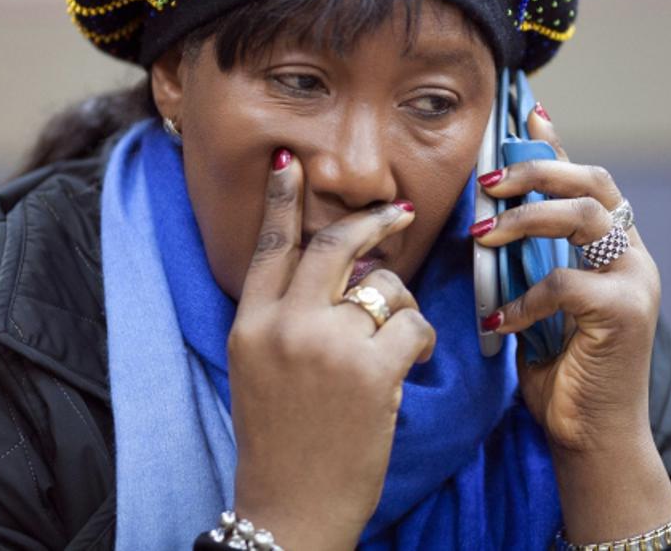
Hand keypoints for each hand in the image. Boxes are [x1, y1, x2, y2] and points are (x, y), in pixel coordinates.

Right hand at [228, 149, 436, 549]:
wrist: (289, 509)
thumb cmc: (280, 441)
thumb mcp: (257, 369)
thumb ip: (283, 317)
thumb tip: (336, 273)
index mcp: (250, 325)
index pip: (269, 246)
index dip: (282, 201)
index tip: (289, 162)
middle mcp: (284, 327)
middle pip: (331, 247)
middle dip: (370, 224)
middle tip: (396, 212)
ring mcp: (326, 347)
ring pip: (383, 285)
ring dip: (401, 304)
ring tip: (396, 339)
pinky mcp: (370, 372)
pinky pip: (412, 324)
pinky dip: (420, 341)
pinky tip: (409, 365)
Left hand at [474, 105, 670, 541]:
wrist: (589, 437)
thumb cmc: (558, 369)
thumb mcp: (537, 301)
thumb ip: (527, 258)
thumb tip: (488, 216)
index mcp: (613, 247)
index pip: (587, 179)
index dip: (555, 145)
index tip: (525, 115)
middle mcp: (633, 254)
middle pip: (591, 183)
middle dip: (535, 170)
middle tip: (486, 183)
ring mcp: (636, 280)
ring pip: (582, 218)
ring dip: (525, 219)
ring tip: (481, 235)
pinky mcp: (627, 312)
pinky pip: (565, 283)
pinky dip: (522, 299)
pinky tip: (496, 321)